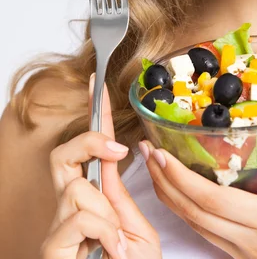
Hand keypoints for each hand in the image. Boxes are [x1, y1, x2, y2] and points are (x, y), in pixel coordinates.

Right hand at [40, 75, 161, 258]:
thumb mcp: (132, 229)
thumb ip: (120, 194)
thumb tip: (121, 154)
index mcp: (92, 202)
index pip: (88, 151)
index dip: (93, 119)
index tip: (98, 87)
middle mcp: (69, 211)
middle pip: (61, 156)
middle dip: (87, 144)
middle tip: (116, 151)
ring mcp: (58, 230)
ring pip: (75, 188)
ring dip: (105, 211)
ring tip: (118, 241)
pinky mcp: (52, 249)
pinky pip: (79, 218)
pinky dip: (104, 233)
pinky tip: (113, 251)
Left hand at [143, 104, 256, 258]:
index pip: (211, 200)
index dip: (179, 178)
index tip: (159, 153)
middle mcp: (249, 241)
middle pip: (193, 213)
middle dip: (164, 182)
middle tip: (147, 153)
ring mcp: (244, 255)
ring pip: (196, 228)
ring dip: (171, 199)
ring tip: (156, 171)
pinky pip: (207, 238)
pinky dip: (188, 216)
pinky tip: (183, 199)